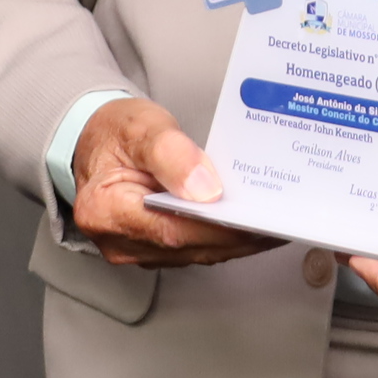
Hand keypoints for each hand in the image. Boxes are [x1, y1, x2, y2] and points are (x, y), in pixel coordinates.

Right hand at [67, 97, 280, 267]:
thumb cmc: (116, 131)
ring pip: (195, 251)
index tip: (256, 217)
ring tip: (275, 221)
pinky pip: (194, 246)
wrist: (96, 140)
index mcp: (104, 210)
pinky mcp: (152, 248)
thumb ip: (171, 154)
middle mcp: (117, 240)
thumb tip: (206, 189)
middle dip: (237, 235)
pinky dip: (224, 236)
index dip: (218, 226)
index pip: (171, 229)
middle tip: (281, 220)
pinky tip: (251, 223)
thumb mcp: (141, 126)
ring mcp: (135, 248)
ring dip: (236, 240)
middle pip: (188, 245)